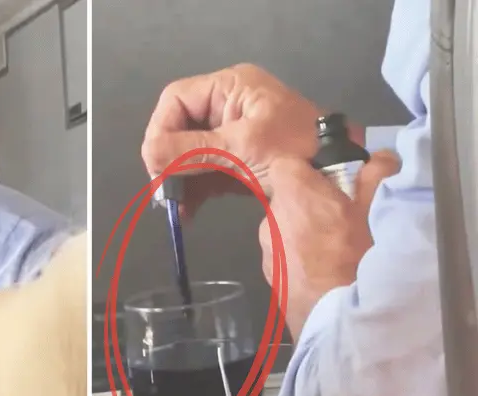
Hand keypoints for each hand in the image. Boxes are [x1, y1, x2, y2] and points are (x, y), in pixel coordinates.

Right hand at [141, 63, 364, 218]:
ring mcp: (231, 135)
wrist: (339, 179)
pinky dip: (194, 193)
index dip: (160, 129)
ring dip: (178, 181)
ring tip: (174, 209)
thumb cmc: (295, 151)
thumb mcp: (242, 147)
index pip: (176, 99)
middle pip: (179, 128)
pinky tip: (187, 213)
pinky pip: (204, 173)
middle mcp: (226, 106)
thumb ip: (192, 150)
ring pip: (188, 154)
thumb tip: (149, 156)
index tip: (155, 163)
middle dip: (167, 161)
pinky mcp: (236, 161)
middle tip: (163, 192)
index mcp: (230, 88)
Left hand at [258, 151, 399, 336]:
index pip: (286, 164)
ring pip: (285, 229)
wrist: (336, 318)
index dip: (308, 169)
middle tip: (342, 218)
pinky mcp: (269, 275)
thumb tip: (378, 160)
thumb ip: (377, 174)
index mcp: (293, 194)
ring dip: (305, 233)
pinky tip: (324, 272)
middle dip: (310, 204)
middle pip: (287, 199)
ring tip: (336, 251)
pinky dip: (300, 258)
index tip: (330, 181)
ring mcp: (266, 249)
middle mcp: (270, 218)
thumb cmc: (357, 257)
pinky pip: (284, 256)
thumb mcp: (376, 208)